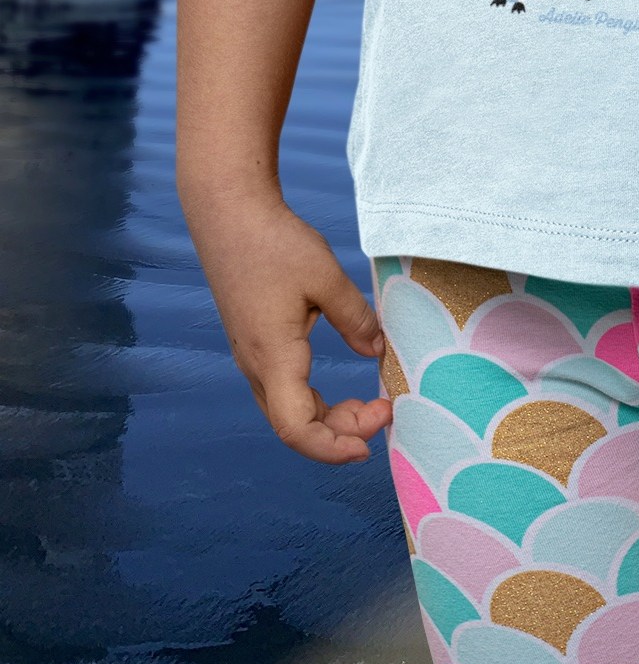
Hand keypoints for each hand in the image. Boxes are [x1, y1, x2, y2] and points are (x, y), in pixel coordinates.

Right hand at [186, 192, 392, 463]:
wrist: (229, 215)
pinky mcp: (253, 344)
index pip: (296, 428)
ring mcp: (250, 357)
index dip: (332, 448)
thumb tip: (377, 351)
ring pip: (288, 410)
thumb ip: (355, 319)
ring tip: (371, 404)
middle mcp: (255, 366)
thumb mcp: (326, 278)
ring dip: (328, 419)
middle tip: (385, 411)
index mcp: (272, 356)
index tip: (370, 443)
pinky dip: (314, 401)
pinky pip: (283, 391)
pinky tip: (340, 392)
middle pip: (295, 426)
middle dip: (341, 433)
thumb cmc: (273, 243)